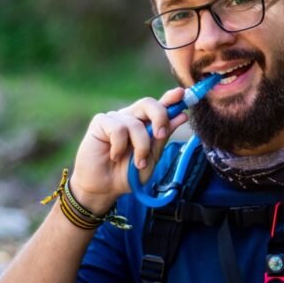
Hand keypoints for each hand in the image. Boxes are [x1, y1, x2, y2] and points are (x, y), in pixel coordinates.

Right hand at [67, 87, 189, 213]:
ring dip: (140, 146)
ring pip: (135, 123)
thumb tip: (182, 116)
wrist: (104, 188)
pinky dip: (119, 147)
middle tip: (161, 135)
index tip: (182, 94)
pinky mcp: (101, 122)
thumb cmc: (128, 174)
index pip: (160, 106)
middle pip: (149, 103)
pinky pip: (118, 129)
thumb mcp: (152, 159)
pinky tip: (114, 156)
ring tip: (137, 163)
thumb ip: (163, 138)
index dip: (171, 98)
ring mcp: (116, 118)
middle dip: (160, 117)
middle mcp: (132, 117)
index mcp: (147, 124)